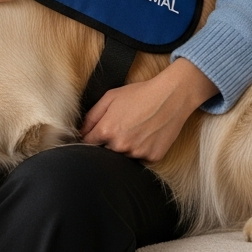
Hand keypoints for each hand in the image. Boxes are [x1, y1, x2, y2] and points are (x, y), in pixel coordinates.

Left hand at [79, 58, 217, 161]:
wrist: (170, 97)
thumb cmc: (139, 94)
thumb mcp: (110, 97)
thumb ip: (91, 116)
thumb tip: (80, 131)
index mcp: (107, 130)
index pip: (88, 143)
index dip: (90, 138)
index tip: (96, 134)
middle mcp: (120, 145)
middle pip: (106, 151)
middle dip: (109, 142)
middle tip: (122, 127)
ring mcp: (137, 152)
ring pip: (124, 155)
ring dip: (126, 147)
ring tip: (136, 129)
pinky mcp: (152, 157)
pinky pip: (141, 158)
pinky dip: (142, 149)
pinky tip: (147, 135)